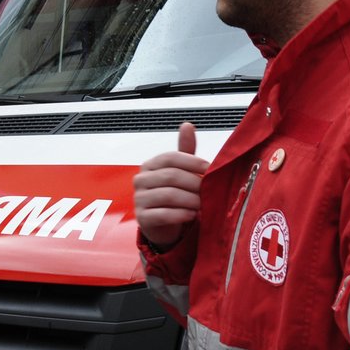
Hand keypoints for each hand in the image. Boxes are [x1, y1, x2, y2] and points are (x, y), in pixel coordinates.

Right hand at [132, 122, 207, 249]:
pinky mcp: (142, 218)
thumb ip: (185, 151)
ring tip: (202, 204)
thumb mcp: (180, 171)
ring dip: (190, 200)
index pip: (170, 157)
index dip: (191, 161)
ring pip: (168, 195)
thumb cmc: (174, 195)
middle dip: (194, 183)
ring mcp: (139, 199)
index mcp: (150, 165)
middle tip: (209, 190)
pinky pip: (163, 214)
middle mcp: (141, 180)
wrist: (164, 224)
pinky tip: (192, 215)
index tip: (209, 168)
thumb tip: (187, 125)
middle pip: (170, 176)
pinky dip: (181, 215)